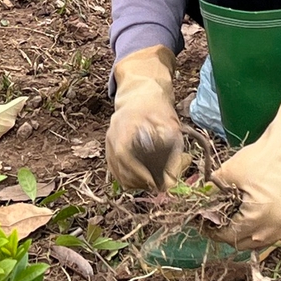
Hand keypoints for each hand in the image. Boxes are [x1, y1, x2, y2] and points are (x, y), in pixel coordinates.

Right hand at [106, 46, 187, 191]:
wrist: (140, 96)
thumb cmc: (157, 109)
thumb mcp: (171, 125)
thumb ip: (172, 149)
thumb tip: (171, 180)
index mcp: (124, 125)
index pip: (124, 154)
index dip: (138, 172)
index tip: (154, 182)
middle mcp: (112, 135)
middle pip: (121, 168)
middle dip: (141, 181)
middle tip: (161, 184)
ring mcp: (108, 144)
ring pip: (118, 173)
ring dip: (137, 182)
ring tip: (155, 180)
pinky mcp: (109, 151)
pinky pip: (117, 172)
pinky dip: (130, 179)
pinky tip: (145, 177)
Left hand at [209, 86, 280, 251]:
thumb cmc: (261, 160)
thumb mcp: (229, 173)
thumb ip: (211, 191)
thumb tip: (197, 199)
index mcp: (256, 221)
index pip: (228, 237)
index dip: (213, 231)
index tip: (204, 221)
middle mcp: (272, 232)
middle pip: (243, 244)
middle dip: (227, 234)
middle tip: (217, 219)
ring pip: (258, 243)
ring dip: (245, 235)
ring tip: (235, 218)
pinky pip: (272, 235)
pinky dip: (260, 231)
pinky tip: (253, 218)